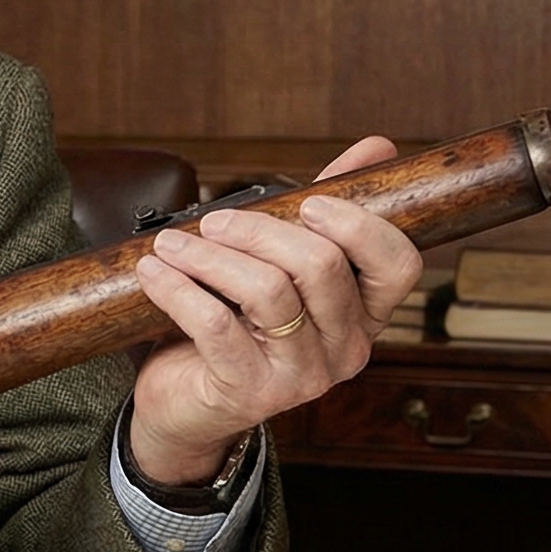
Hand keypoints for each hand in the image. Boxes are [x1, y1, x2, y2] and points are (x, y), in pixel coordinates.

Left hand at [126, 137, 423, 483]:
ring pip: (268, 291)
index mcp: (365, 315)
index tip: (307, 201)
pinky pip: (215, 324)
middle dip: (260, 229)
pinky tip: (153, 271)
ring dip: (210, 255)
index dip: (358, 225)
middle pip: (321, 265)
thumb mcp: (283, 264)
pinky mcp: (250, 392)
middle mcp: (346, 350)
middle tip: (213, 220)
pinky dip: (178, 288)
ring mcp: (302, 376)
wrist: (190, 405)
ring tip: (172, 244)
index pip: (397, 265)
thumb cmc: (240, 326)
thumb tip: (375, 146)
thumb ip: (327, 209)